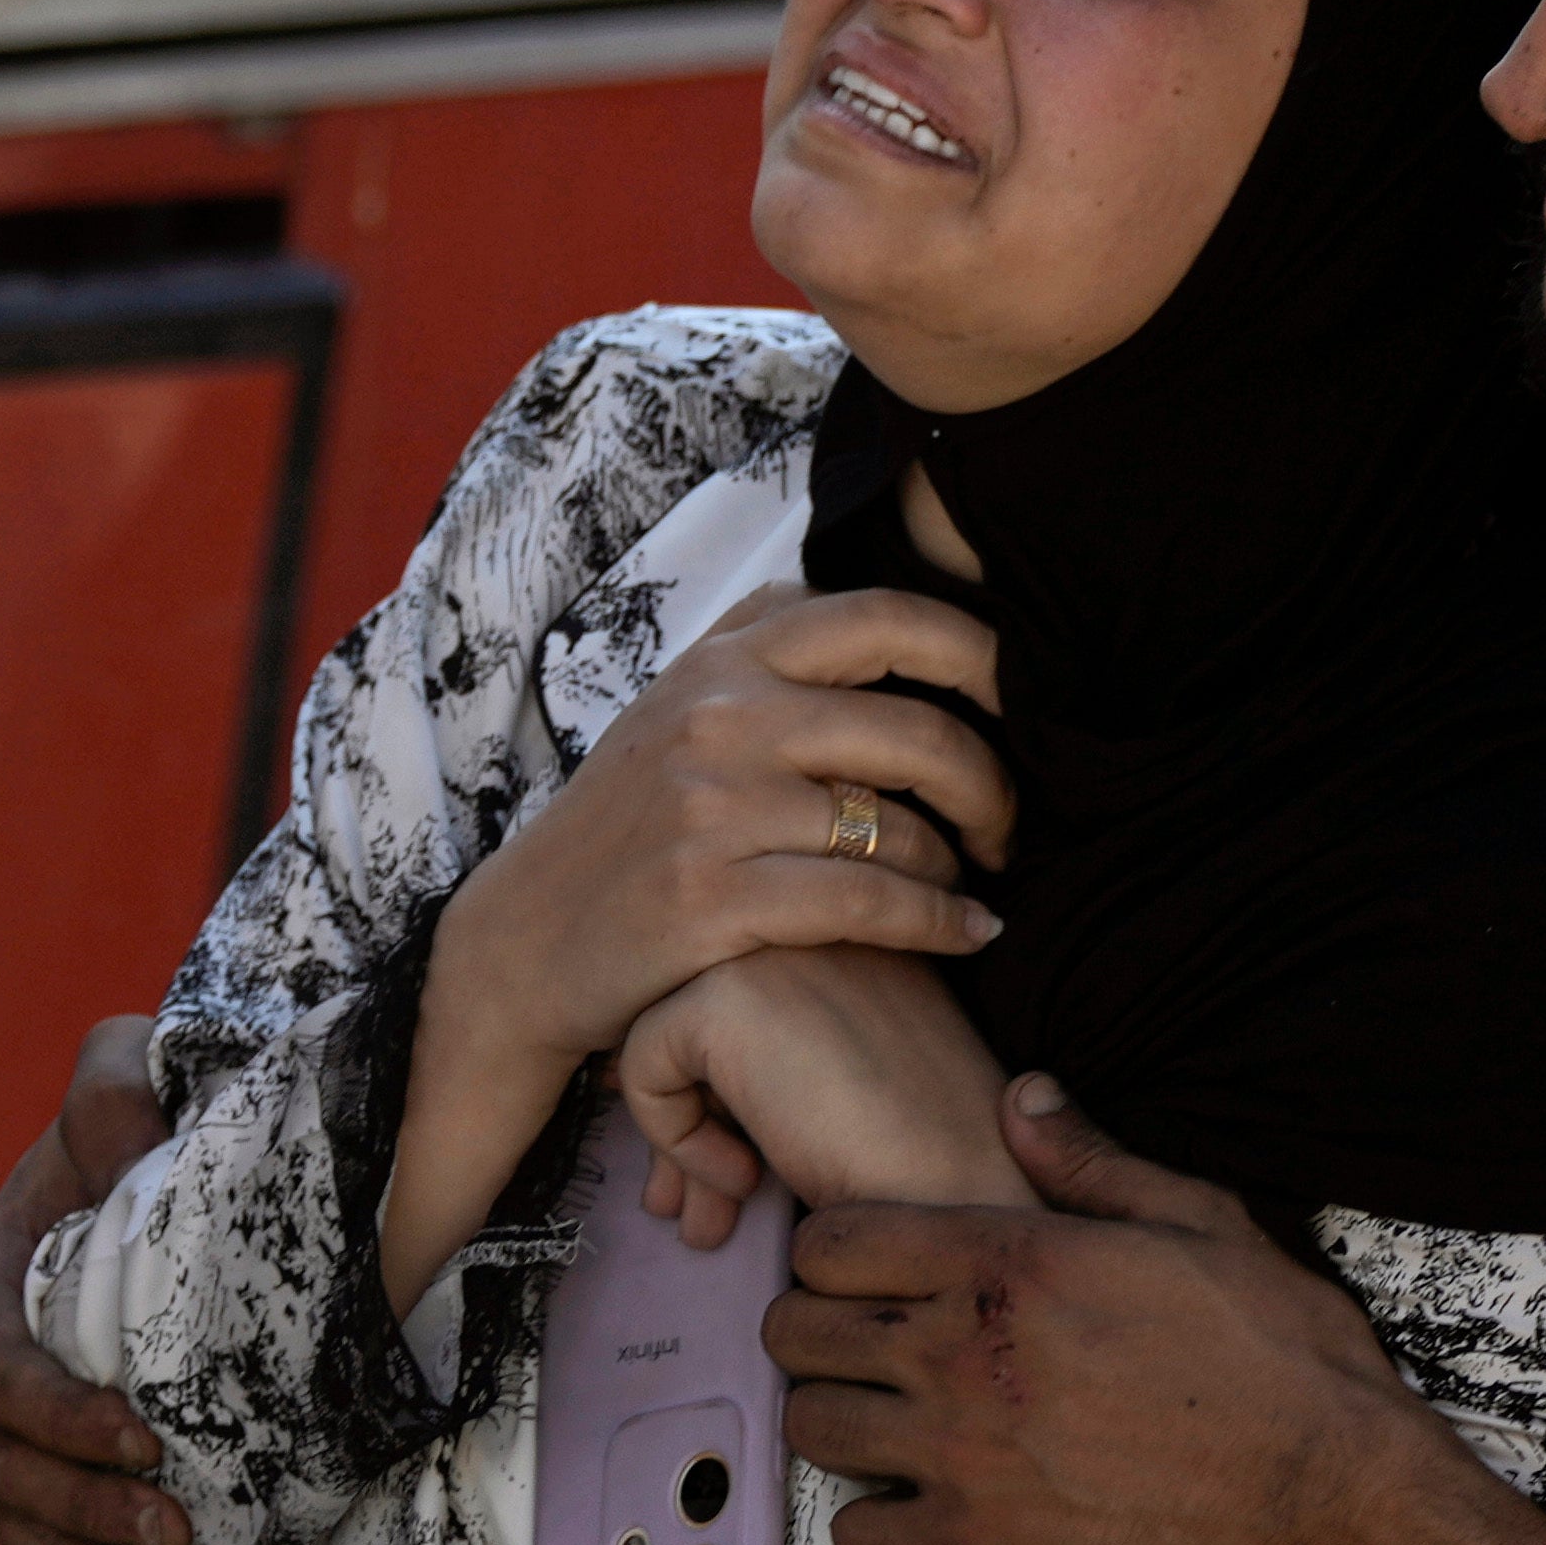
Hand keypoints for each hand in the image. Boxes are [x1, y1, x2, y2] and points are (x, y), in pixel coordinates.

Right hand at [0, 1015, 179, 1544]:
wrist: (180, 1171)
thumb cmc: (147, 1116)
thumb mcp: (129, 1072)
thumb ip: (113, 1086)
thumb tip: (125, 1141)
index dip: (60, 1418)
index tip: (145, 1441)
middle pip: (7, 1461)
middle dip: (83, 1507)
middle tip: (174, 1535)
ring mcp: (15, 1419)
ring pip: (19, 1514)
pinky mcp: (53, 1459)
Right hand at [429, 585, 1017, 1077]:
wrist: (524, 937)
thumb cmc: (629, 824)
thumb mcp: (678, 708)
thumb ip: (766, 653)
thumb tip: (875, 607)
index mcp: (725, 659)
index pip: (885, 618)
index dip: (980, 654)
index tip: (1021, 703)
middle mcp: (720, 718)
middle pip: (918, 732)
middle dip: (993, 786)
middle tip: (1010, 826)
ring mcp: (711, 808)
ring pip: (901, 827)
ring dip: (959, 865)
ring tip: (971, 884)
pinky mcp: (712, 898)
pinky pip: (869, 902)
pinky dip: (939, 922)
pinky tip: (968, 933)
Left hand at [619, 945, 1021, 1238]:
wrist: (962, 1192)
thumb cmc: (928, 1160)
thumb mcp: (842, 1087)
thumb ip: (769, 1071)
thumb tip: (652, 1115)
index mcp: (850, 925)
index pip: (737, 986)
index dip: (722, 1086)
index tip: (741, 1163)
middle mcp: (807, 913)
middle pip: (691, 1004)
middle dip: (687, 1113)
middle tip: (710, 1201)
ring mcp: (766, 943)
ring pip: (655, 1025)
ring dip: (676, 1133)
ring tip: (722, 1210)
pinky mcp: (726, 996)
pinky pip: (644, 1063)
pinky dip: (673, 1139)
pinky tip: (741, 1180)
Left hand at [769, 1082, 1426, 1544]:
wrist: (1324, 1496)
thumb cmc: (1280, 1358)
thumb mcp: (1202, 1223)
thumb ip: (1091, 1160)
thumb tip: (1023, 1094)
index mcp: (1008, 1262)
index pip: (828, 1241)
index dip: (833, 1249)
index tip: (866, 1268)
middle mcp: (961, 1353)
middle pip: (795, 1331)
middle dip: (816, 1327)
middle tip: (864, 1341)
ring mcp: (961, 1456)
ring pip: (812, 1428)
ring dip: (838, 1417)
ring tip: (888, 1418)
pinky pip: (858, 1538)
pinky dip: (879, 1522)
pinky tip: (924, 1504)